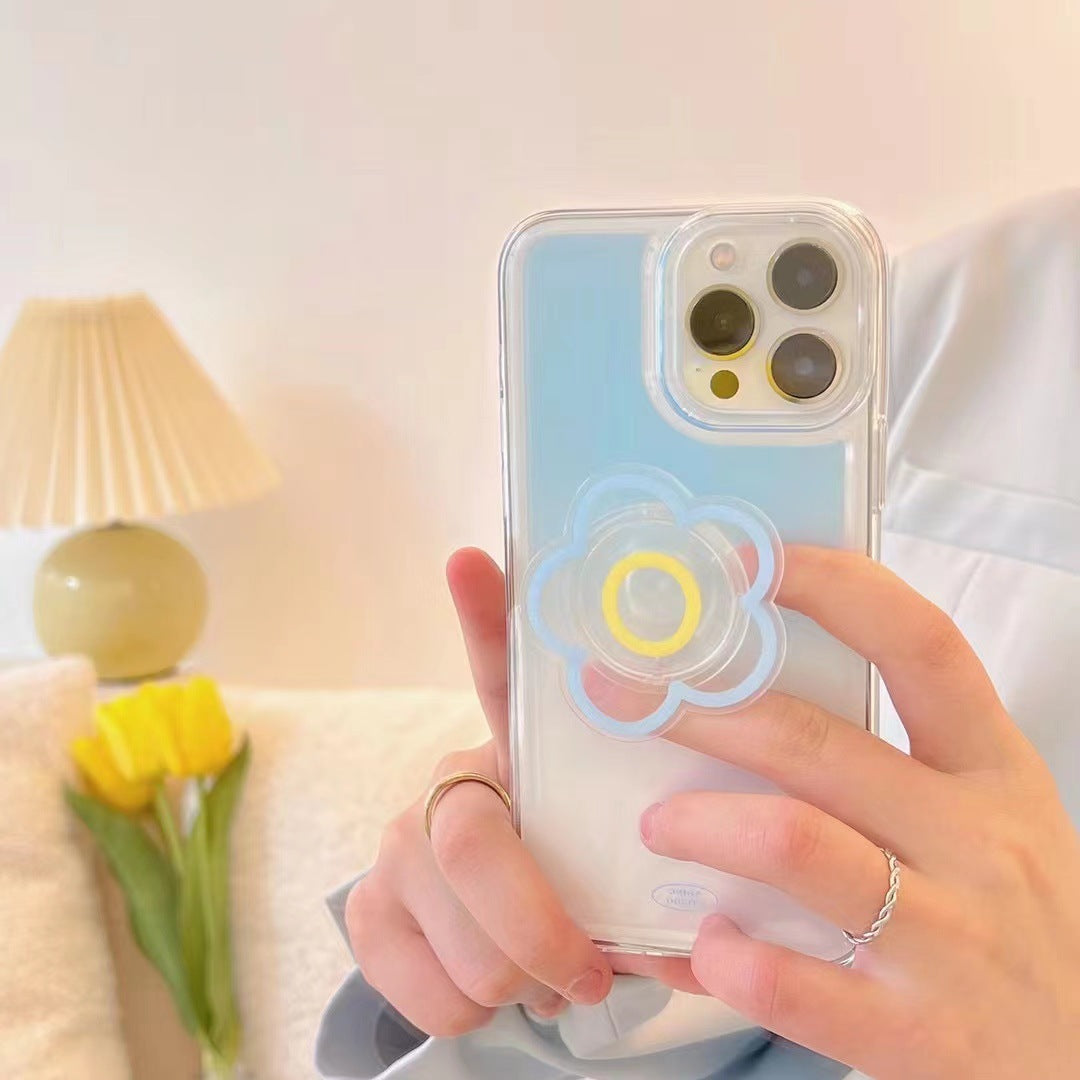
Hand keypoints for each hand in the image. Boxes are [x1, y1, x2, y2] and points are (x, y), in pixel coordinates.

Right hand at [344, 549, 692, 1036]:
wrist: (509, 940)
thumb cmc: (579, 882)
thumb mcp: (620, 868)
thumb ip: (654, 895)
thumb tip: (694, 950)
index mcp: (523, 752)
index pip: (497, 671)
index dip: (483, 617)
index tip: (470, 559)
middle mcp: (452, 777)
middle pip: (476, 844)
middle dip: (540, 929)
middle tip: (588, 972)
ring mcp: (399, 841)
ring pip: (463, 937)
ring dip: (519, 982)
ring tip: (546, 973)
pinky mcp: (366, 907)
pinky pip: (425, 988)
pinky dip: (474, 1011)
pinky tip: (493, 985)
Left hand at [638, 546, 1079, 1078]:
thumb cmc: (1011, 925)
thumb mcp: (985, 823)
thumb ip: (892, 767)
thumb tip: (746, 712)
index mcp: (994, 770)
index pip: (918, 644)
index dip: (830, 587)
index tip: (746, 562)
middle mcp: (976, 840)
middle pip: (815, 743)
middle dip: (702, 711)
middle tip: (626, 698)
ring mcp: (948, 936)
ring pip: (791, 843)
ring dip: (699, 825)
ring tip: (656, 828)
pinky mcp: (915, 1031)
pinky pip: (789, 982)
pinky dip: (724, 956)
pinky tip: (704, 942)